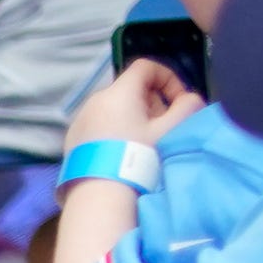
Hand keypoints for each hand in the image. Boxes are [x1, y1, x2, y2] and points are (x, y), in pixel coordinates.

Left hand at [62, 57, 206, 159]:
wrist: (98, 196)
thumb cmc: (138, 158)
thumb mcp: (171, 130)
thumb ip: (188, 107)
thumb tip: (189, 99)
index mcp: (118, 92)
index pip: (145, 67)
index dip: (168, 78)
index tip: (178, 101)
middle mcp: (94, 100)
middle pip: (130, 89)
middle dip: (152, 103)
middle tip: (162, 128)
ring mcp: (79, 120)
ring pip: (114, 108)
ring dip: (134, 118)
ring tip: (142, 145)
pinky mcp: (72, 140)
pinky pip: (99, 126)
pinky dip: (114, 131)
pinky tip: (121, 155)